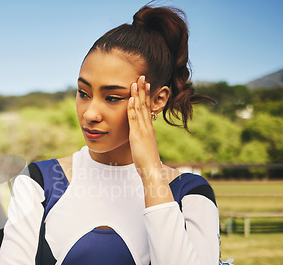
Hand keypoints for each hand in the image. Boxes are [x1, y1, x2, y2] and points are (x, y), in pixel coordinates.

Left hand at [128, 76, 173, 206]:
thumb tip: (138, 138)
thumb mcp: (143, 147)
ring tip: (136, 82)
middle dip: (143, 90)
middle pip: (145, 104)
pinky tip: (130, 99)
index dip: (145, 96)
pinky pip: (134, 120)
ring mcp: (143, 130)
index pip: (147, 108)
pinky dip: (132, 109)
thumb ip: (141, 140)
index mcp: (148, 129)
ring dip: (138, 95)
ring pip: (140, 109)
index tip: (144, 84)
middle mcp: (147, 127)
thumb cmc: (147, 162)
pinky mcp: (138, 136)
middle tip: (142, 76)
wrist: (151, 171)